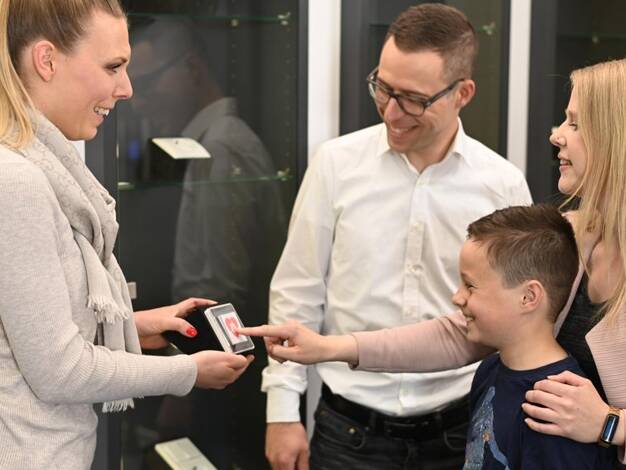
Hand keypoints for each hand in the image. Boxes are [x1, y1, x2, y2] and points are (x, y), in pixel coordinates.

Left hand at [134, 297, 215, 348]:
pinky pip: (182, 340)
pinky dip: (188, 343)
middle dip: (204, 317)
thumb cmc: (143, 321)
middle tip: (214, 321)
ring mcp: (172, 329)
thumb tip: (193, 331)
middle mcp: (175, 318)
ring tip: (206, 335)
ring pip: (188, 329)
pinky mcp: (168, 339)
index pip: (194, 303)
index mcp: (176, 310)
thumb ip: (180, 325)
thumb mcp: (165, 321)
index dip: (205, 302)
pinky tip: (191, 346)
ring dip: (196, 331)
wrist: (131, 332)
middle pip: (193, 316)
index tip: (215, 304)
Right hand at [192, 350, 253, 388]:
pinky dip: (219, 369)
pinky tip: (215, 365)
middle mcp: (225, 381)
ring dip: (228, 367)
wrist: (187, 371)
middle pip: (235, 371)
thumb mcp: (226, 357)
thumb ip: (239, 360)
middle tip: (240, 357)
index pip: (243, 366)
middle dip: (238, 364)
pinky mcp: (207, 381)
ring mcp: (215, 383)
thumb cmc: (204, 364)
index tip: (250, 356)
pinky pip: (217, 375)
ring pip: (226, 373)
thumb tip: (245, 361)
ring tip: (227, 359)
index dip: (247, 360)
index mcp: (232, 375)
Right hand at [238, 320, 357, 364]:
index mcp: (288, 330)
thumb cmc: (314, 352)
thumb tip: (271, 347)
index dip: (250, 331)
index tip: (239, 330)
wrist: (326, 348)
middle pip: (269, 338)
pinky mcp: (290, 331)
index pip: (265, 330)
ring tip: (289, 357)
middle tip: (283, 359)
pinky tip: (290, 353)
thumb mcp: (294, 356)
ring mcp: (289, 327)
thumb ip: (278, 352)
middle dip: (273, 350)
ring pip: (274, 340)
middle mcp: (288, 326)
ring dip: (278, 351)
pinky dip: (282, 348)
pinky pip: (279, 340)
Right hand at [266, 422, 308, 469]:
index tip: (299, 469)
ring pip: (277, 469)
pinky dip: (279, 462)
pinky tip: (285, 454)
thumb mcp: (304, 448)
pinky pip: (273, 462)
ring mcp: (270, 457)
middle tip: (296, 464)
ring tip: (291, 458)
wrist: (282, 418)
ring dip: (284, 467)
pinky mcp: (267, 452)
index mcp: (285, 461)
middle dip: (290, 469)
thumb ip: (304, 464)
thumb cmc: (292, 430)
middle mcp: (275, 460)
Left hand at [522, 370, 609, 442]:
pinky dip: (532, 424)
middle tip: (529, 395)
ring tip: (525, 406)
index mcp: (570, 392)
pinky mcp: (563, 431)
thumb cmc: (593, 402)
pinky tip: (527, 420)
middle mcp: (565, 405)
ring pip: (537, 412)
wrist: (605, 424)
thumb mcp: (585, 383)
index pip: (545, 384)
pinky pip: (543, 428)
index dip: (537, 384)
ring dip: (527, 408)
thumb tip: (548, 377)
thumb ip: (566, 376)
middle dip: (529, 395)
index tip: (537, 387)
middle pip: (538, 396)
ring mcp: (563, 419)